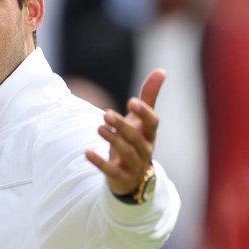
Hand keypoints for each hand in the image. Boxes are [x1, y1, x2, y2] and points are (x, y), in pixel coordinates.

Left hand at [86, 69, 163, 195]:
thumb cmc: (136, 141)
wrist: (132, 178)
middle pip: (137, 138)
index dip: (144, 113)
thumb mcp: (142, 120)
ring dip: (113, 140)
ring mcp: (134, 166)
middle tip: (106, 114)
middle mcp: (145, 150)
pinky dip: (99, 162)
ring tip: (99, 128)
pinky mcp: (121, 178)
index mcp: (150, 134)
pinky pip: (111, 171)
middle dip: (122, 126)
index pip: (153, 123)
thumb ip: (149, 96)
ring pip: (127, 153)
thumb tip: (161, 70)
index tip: (131, 101)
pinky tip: (87, 152)